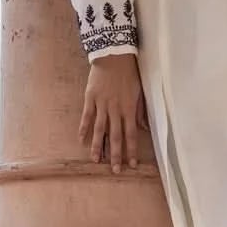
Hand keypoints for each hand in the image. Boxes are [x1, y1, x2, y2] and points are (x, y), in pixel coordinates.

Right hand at [79, 51, 147, 172]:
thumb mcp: (139, 91)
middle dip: (116, 155)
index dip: (131, 150)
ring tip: (97, 160)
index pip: (131, 134)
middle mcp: (115, 110)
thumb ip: (140, 111)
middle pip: (116, 136)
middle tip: (115, 170)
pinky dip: (84, 128)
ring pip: (100, 130)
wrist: (113, 56)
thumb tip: (144, 128)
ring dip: (99, 146)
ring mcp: (102, 105)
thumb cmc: (129, 73)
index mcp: (129, 108)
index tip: (131, 164)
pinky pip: (87, 116)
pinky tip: (82, 140)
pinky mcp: (90, 98)